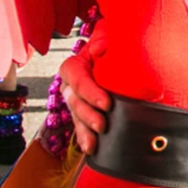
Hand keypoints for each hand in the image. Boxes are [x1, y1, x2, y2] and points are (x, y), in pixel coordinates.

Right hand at [58, 25, 112, 155]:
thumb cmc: (113, 45)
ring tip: (94, 144)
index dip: (90, 93)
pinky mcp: (83, 113)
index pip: (77, 79)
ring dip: (84, 131)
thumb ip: (104, 38)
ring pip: (75, 117)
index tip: (107, 103)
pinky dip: (85, 138)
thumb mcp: (108, 37)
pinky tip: (91, 150)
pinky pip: (80, 127)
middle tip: (103, 125)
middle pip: (74, 101)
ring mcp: (75, 101)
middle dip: (88, 115)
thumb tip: (99, 48)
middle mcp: (70, 85)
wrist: (117, 56)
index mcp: (74, 67)